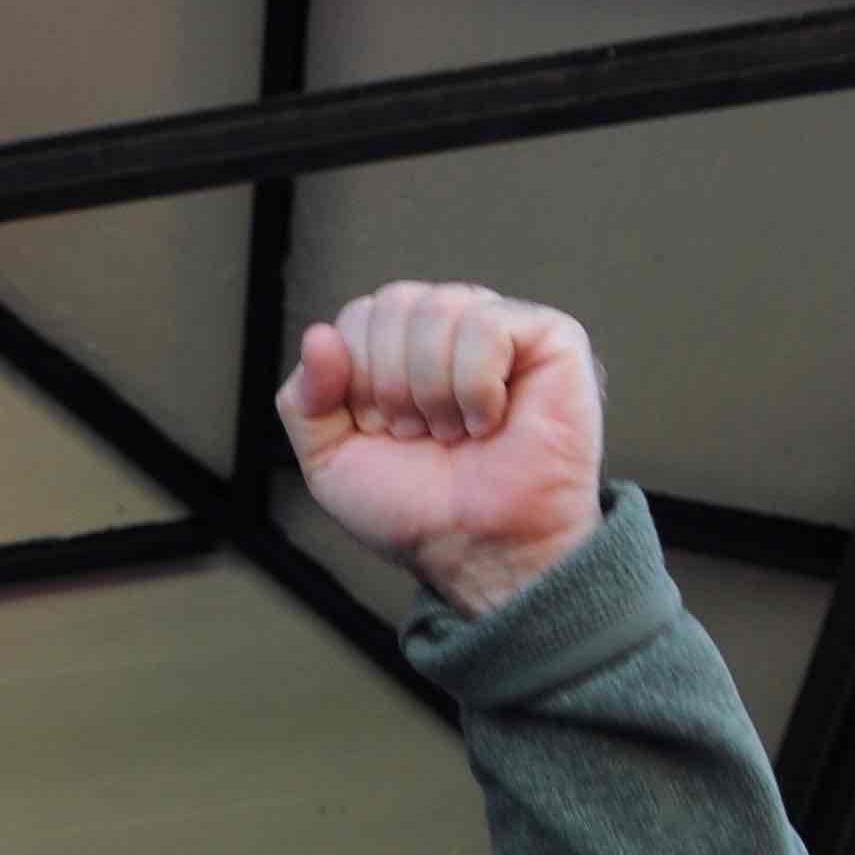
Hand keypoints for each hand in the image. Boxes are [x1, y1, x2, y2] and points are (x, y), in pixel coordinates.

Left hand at [278, 282, 603, 616]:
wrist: (478, 550)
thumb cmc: (416, 510)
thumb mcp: (330, 462)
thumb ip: (304, 400)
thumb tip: (318, 335)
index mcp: (400, 347)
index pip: (357, 317)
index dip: (355, 381)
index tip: (384, 433)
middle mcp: (449, 328)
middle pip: (392, 303)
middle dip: (390, 385)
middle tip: (419, 435)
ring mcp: (501, 327)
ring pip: (438, 307)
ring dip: (432, 391)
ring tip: (452, 433)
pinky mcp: (550, 337)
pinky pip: (487, 325)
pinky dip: (475, 386)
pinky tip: (488, 421)